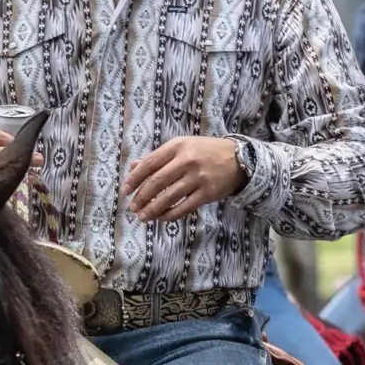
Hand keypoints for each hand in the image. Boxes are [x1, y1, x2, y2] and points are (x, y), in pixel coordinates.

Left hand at [124, 135, 245, 223]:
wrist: (239, 159)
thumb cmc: (206, 151)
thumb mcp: (182, 146)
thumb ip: (158, 157)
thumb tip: (134, 167)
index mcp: (178, 146)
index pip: (149, 163)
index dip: (134, 179)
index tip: (125, 191)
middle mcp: (187, 161)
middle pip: (157, 182)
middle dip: (141, 197)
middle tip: (132, 207)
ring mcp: (198, 178)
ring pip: (169, 197)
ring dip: (153, 209)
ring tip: (142, 217)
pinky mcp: (207, 193)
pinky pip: (184, 207)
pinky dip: (170, 215)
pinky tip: (161, 218)